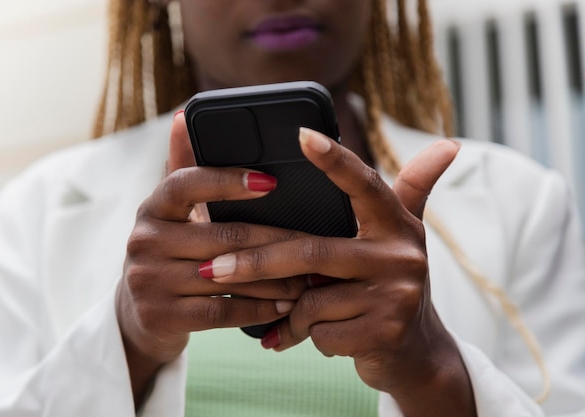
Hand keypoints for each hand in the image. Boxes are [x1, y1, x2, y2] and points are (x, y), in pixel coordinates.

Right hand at [116, 112, 308, 405]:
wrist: (140, 313)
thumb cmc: (170, 252)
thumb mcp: (171, 213)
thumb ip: (184, 168)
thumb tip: (186, 115)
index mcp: (152, 207)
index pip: (186, 184)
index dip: (227, 181)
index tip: (271, 182)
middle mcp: (143, 241)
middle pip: (221, 237)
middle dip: (275, 241)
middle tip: (314, 243)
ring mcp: (148, 281)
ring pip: (227, 278)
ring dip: (275, 280)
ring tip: (310, 277)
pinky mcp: (159, 316)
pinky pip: (222, 313)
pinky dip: (259, 310)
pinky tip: (285, 305)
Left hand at [201, 128, 475, 415]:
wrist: (414, 351)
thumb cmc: (389, 283)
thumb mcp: (401, 235)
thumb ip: (412, 190)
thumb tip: (449, 145)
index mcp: (396, 223)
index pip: (363, 184)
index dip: (334, 160)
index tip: (302, 135)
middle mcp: (400, 255)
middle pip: (311, 251)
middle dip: (256, 262)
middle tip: (212, 266)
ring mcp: (396, 296)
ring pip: (311, 299)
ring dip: (288, 311)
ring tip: (284, 315)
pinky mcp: (384, 333)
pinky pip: (319, 333)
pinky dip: (302, 337)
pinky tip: (310, 337)